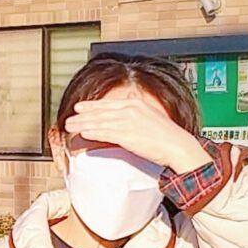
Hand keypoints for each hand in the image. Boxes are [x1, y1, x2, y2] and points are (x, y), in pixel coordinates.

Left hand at [62, 89, 208, 175]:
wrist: (177, 145)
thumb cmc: (167, 135)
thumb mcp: (151, 115)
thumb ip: (138, 109)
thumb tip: (130, 102)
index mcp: (136, 104)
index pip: (108, 104)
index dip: (92, 105)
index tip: (80, 107)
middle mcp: (130, 110)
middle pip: (101, 112)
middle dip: (83, 115)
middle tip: (70, 118)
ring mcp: (128, 122)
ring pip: (100, 122)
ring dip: (83, 124)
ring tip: (71, 127)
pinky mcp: (127, 135)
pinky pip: (105, 133)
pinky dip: (92, 132)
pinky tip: (83, 134)